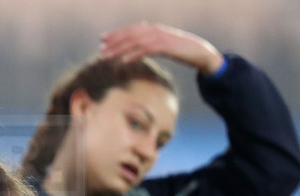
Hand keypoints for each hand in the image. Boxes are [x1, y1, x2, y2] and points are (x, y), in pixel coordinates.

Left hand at [100, 22, 224, 75]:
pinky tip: (124, 61)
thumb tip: (137, 46)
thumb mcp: (163, 45)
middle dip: (113, 41)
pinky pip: (147, 50)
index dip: (115, 34)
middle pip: (130, 34)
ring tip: (106, 57)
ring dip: (119, 49)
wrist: (200, 52)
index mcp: (153, 29)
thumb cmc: (181, 50)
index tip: (102, 39)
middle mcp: (155, 30)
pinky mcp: (166, 47)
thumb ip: (150, 43)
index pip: (130, 29)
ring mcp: (160, 37)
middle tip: (100, 49)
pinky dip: (134, 55)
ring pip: (135, 42)